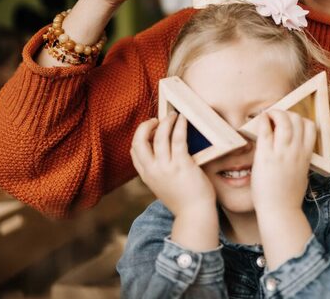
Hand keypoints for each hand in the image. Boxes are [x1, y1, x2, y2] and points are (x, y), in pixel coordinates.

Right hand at [131, 112, 218, 249]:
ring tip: (173, 115)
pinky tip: (183, 119)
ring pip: (160, 136)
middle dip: (146, 126)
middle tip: (157, 120)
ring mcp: (166, 168)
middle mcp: (152, 171)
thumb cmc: (183, 199)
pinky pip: (178, 138)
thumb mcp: (162, 186)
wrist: (195, 214)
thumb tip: (163, 155)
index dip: (140, 137)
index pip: (134, 151)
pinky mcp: (182, 164)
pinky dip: (179, 126)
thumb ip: (158, 172)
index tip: (150, 129)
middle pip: (139, 141)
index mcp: (146, 176)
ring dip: (166, 122)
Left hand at [250, 110, 316, 268]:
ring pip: (284, 120)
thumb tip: (295, 149)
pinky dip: (263, 121)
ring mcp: (281, 152)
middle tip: (278, 118)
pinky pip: (265, 131)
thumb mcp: (302, 173)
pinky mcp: (265, 156)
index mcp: (306, 155)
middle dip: (288, 113)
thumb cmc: (289, 195)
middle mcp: (296, 150)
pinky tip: (260, 120)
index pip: (311, 126)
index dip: (302, 119)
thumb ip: (301, 159)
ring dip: (276, 113)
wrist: (279, 210)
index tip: (292, 122)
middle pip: (298, 119)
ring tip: (269, 116)